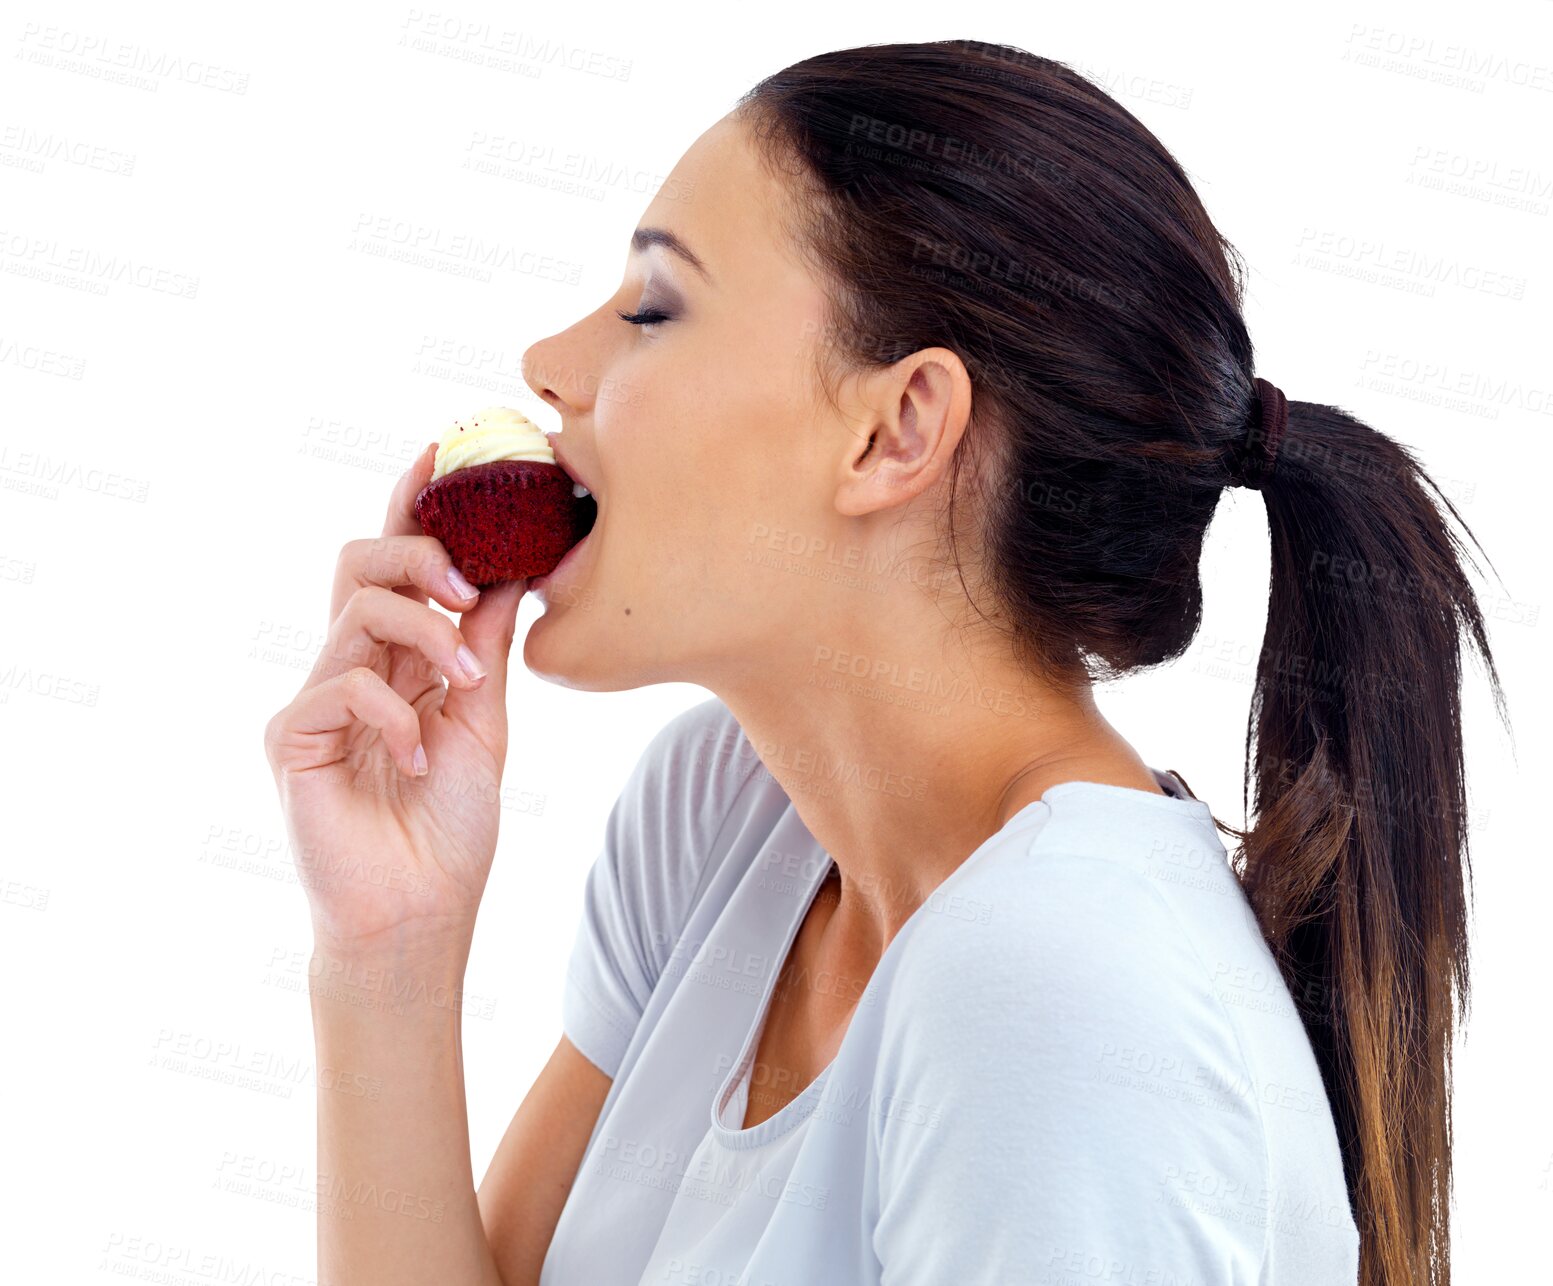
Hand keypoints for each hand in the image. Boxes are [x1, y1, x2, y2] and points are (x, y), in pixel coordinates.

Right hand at [262, 441, 528, 949]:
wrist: (421, 914)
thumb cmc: (449, 825)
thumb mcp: (484, 720)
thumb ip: (484, 646)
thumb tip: (509, 568)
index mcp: (397, 659)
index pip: (396, 564)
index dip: (413, 504)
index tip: (444, 449)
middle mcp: (350, 667)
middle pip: (359, 562)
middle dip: (418, 551)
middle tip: (468, 580)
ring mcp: (317, 700)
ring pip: (354, 609)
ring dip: (425, 631)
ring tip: (465, 681)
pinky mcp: (292, 738)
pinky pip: (341, 685)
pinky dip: (394, 710)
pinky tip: (420, 752)